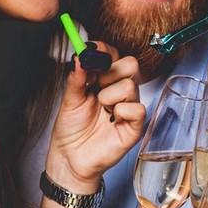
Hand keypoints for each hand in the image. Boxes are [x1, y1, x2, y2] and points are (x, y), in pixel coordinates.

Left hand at [46, 43, 146, 190]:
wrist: (70, 158)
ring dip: (109, 96)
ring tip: (100, 109)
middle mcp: (119, 91)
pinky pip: (137, 108)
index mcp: (104, 81)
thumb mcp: (69, 99)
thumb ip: (76, 77)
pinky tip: (111, 120)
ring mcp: (128, 108)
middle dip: (110, 71)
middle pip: (130, 64)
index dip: (103, 50)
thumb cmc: (71, 130)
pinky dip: (121, 112)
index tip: (89, 52)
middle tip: (95, 86)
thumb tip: (79, 56)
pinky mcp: (135, 126)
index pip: (114, 54)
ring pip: (131, 85)